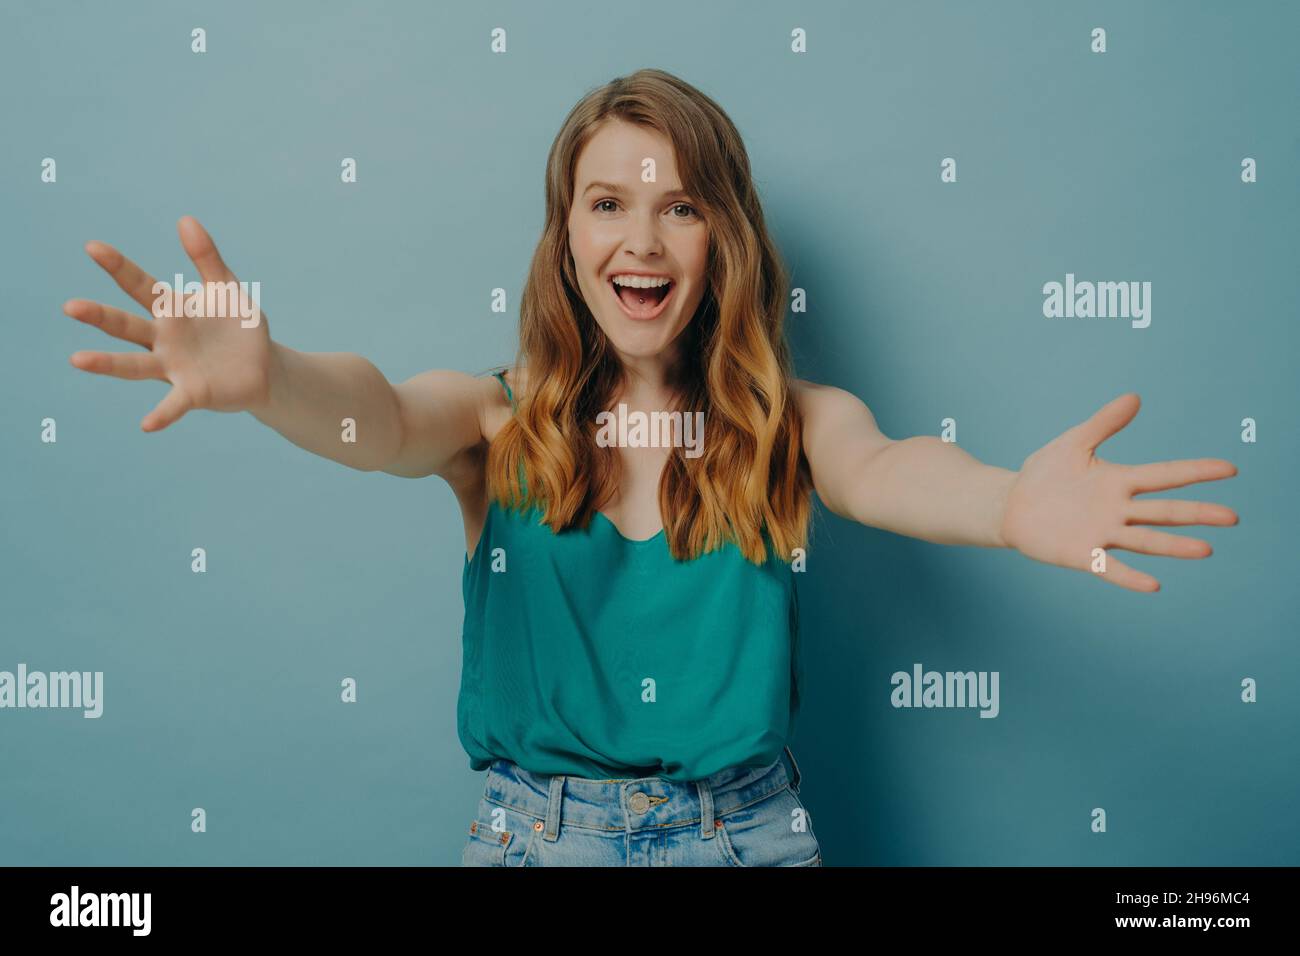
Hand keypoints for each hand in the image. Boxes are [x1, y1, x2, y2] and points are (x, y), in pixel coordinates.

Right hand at [64, 216, 273, 431]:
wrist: (265, 367)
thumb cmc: (238, 327)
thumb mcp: (226, 289)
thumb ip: (207, 258)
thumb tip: (186, 219)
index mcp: (171, 311)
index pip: (139, 285)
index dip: (118, 267)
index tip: (93, 247)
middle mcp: (164, 340)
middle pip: (127, 326)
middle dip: (100, 317)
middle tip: (71, 306)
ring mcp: (175, 367)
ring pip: (135, 366)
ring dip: (107, 363)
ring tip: (78, 360)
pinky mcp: (194, 392)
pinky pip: (173, 404)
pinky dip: (161, 414)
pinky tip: (146, 424)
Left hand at [997, 393, 1238, 591]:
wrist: (1010, 503)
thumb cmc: (1044, 473)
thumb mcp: (1074, 443)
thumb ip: (1104, 423)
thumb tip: (1134, 397)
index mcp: (1119, 481)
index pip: (1164, 475)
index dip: (1196, 471)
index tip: (1230, 469)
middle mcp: (1118, 509)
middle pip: (1164, 511)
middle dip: (1197, 513)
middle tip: (1232, 517)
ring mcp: (1102, 532)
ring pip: (1145, 540)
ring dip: (1174, 545)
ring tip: (1205, 549)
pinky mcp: (1081, 554)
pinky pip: (1109, 568)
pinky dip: (1129, 577)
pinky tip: (1153, 585)